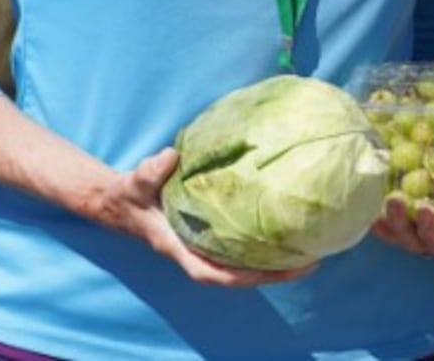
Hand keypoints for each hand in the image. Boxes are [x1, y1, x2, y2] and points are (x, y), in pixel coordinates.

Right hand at [98, 147, 317, 286]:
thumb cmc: (131, 193)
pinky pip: (240, 245)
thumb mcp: (136, 181)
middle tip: (312, 262)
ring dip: (274, 261)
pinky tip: (287, 232)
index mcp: (180, 248)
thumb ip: (150, 171)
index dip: (246, 276)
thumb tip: (170, 157)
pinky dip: (263, 244)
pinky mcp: (210, 233)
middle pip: (239, 274)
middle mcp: (195, 252)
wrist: (120, 201)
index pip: (214, 273)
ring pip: (243, 263)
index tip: (277, 271)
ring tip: (311, 250)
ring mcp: (204, 245)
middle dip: (274, 273)